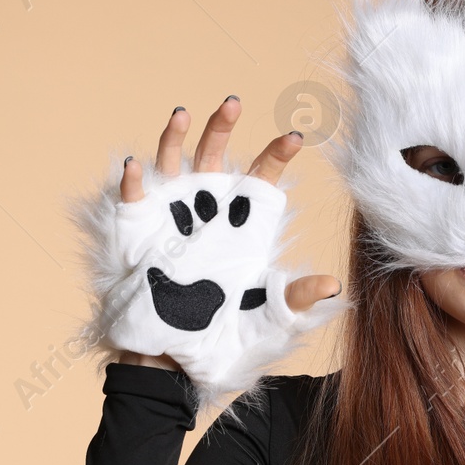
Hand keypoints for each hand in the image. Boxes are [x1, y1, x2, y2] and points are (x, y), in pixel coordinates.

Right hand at [86, 97, 343, 401]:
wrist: (172, 360)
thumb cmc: (222, 338)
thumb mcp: (267, 320)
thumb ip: (295, 298)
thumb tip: (332, 284)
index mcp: (243, 225)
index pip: (262, 177)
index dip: (277, 154)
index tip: (294, 136)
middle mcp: (208, 210)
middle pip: (216, 155)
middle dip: (222, 127)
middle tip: (233, 104)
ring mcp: (172, 215)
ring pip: (173, 162)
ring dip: (175, 136)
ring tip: (182, 114)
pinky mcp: (138, 230)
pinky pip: (133, 197)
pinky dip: (132, 181)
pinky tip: (135, 167)